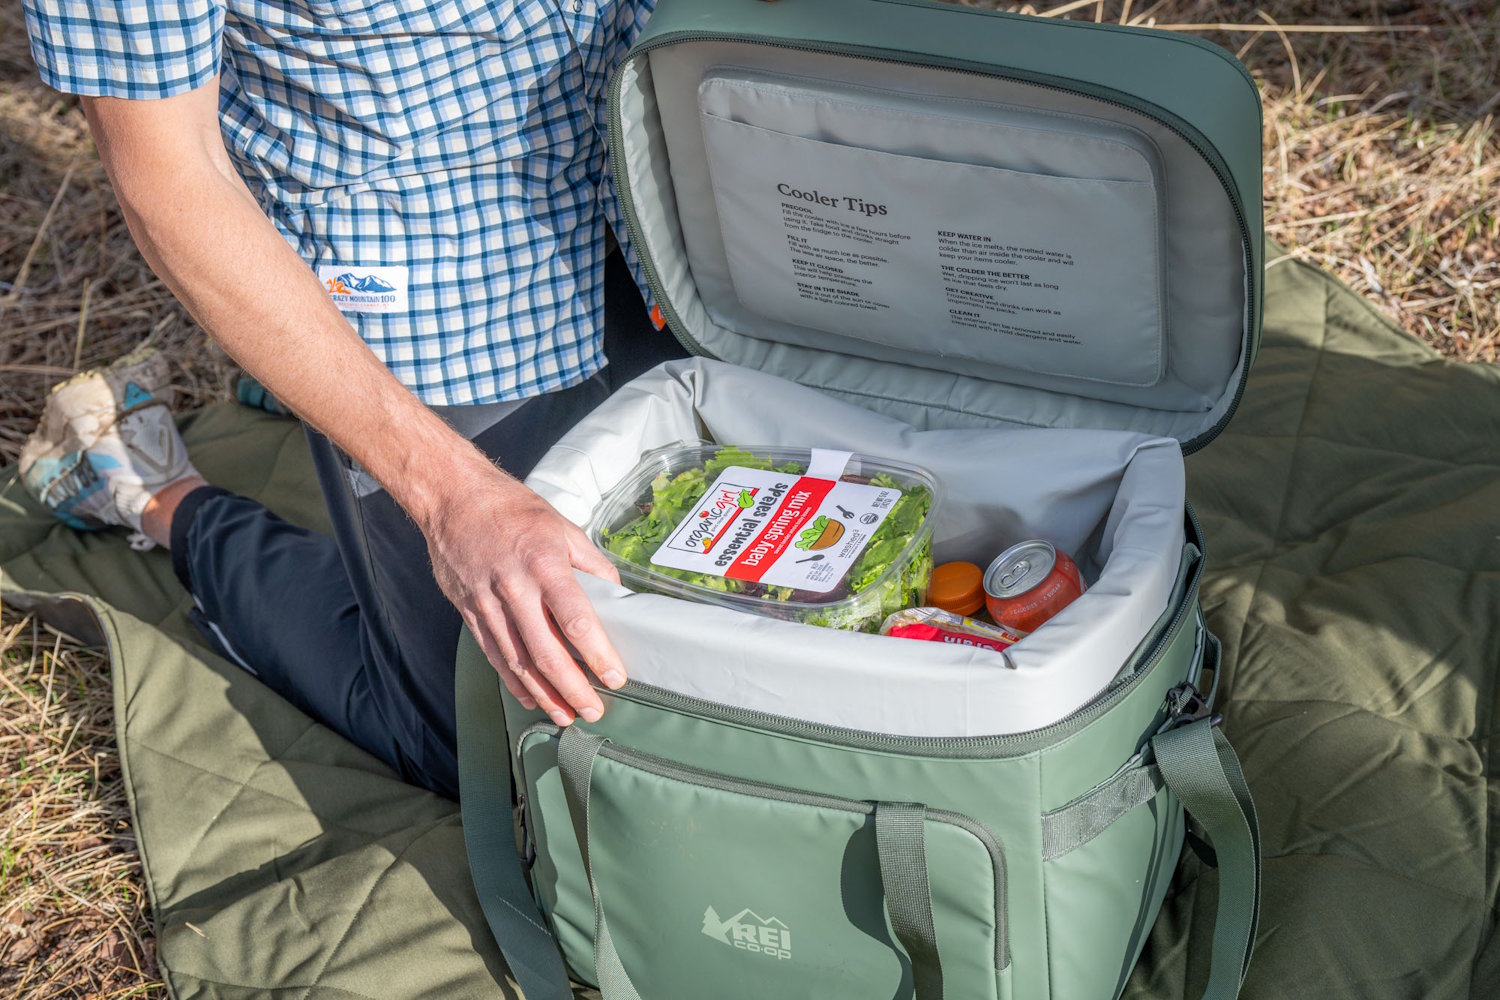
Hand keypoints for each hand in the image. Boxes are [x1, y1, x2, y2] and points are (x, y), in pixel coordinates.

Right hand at [425, 460, 624, 725]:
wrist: (453, 498)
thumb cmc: (513, 509)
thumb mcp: (562, 527)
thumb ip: (591, 564)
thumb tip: (618, 595)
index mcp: (544, 563)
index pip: (575, 619)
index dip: (596, 653)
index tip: (615, 676)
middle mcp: (514, 587)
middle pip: (545, 651)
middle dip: (572, 688)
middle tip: (593, 710)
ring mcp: (487, 602)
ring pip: (517, 661)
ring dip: (544, 694)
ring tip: (566, 715)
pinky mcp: (469, 611)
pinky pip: (493, 654)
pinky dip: (513, 680)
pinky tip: (531, 697)